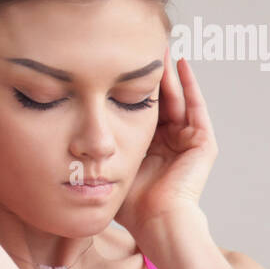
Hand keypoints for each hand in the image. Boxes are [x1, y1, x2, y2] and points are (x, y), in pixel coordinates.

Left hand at [114, 49, 217, 246]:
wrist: (156, 222)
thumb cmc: (131, 206)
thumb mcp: (109, 168)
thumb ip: (98, 151)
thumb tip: (67, 136)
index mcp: (149, 148)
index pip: (140, 110)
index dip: (130, 88)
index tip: (116, 65)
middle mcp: (170, 142)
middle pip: (161, 100)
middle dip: (151, 74)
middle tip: (140, 46)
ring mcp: (188, 142)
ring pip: (178, 99)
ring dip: (169, 73)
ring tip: (159, 46)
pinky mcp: (203, 143)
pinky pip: (196, 107)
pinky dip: (189, 86)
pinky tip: (180, 65)